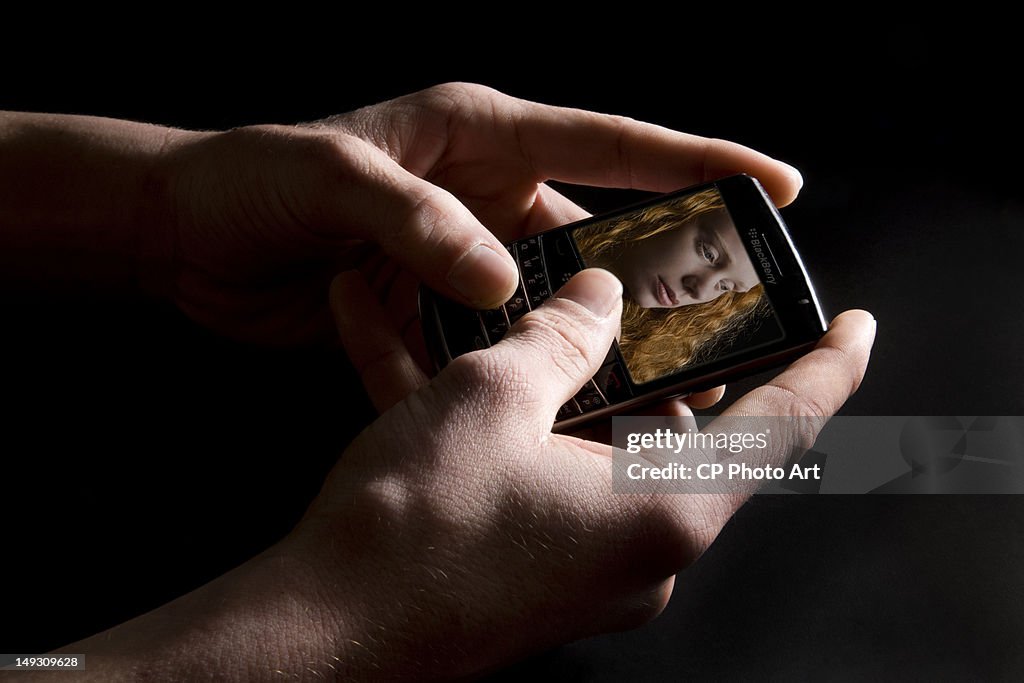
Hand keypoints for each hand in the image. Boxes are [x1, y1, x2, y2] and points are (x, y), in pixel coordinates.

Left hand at [155, 82, 803, 344]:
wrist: (182, 235)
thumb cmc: (250, 181)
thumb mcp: (334, 181)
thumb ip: (420, 224)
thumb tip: (503, 283)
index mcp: (480, 136)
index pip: (612, 145)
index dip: (699, 161)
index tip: (776, 184)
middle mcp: (486, 193)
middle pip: (603, 236)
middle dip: (663, 281)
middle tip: (725, 329)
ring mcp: (466, 255)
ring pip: (560, 301)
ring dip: (598, 341)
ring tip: (657, 388)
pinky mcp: (438, 309)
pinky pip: (503, 342)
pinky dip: (530, 370)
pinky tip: (563, 407)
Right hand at [274, 269, 875, 678]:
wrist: (320, 633)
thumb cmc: (408, 530)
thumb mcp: (491, 399)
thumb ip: (560, 339)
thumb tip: (598, 302)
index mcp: (661, 512)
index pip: (783, 430)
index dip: (828, 369)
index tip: (855, 328)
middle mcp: (640, 551)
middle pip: (691, 438)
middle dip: (677, 367)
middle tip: (663, 308)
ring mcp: (588, 567)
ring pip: (611, 454)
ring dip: (588, 391)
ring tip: (554, 328)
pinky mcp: (537, 568)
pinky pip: (552, 480)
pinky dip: (529, 430)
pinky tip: (472, 375)